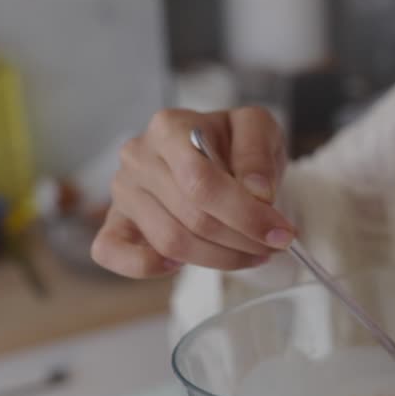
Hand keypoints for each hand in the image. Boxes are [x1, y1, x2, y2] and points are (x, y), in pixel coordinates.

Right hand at [91, 106, 295, 278]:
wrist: (210, 150)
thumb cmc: (231, 143)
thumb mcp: (256, 130)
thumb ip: (258, 153)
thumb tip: (257, 193)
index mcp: (168, 127)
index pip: (202, 182)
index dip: (246, 214)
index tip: (281, 233)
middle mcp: (137, 156)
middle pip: (192, 217)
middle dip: (242, 240)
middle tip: (273, 246)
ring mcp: (121, 191)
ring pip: (170, 242)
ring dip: (219, 258)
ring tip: (250, 253)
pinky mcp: (113, 221)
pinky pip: (115, 254)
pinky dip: (150, 267)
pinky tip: (182, 265)